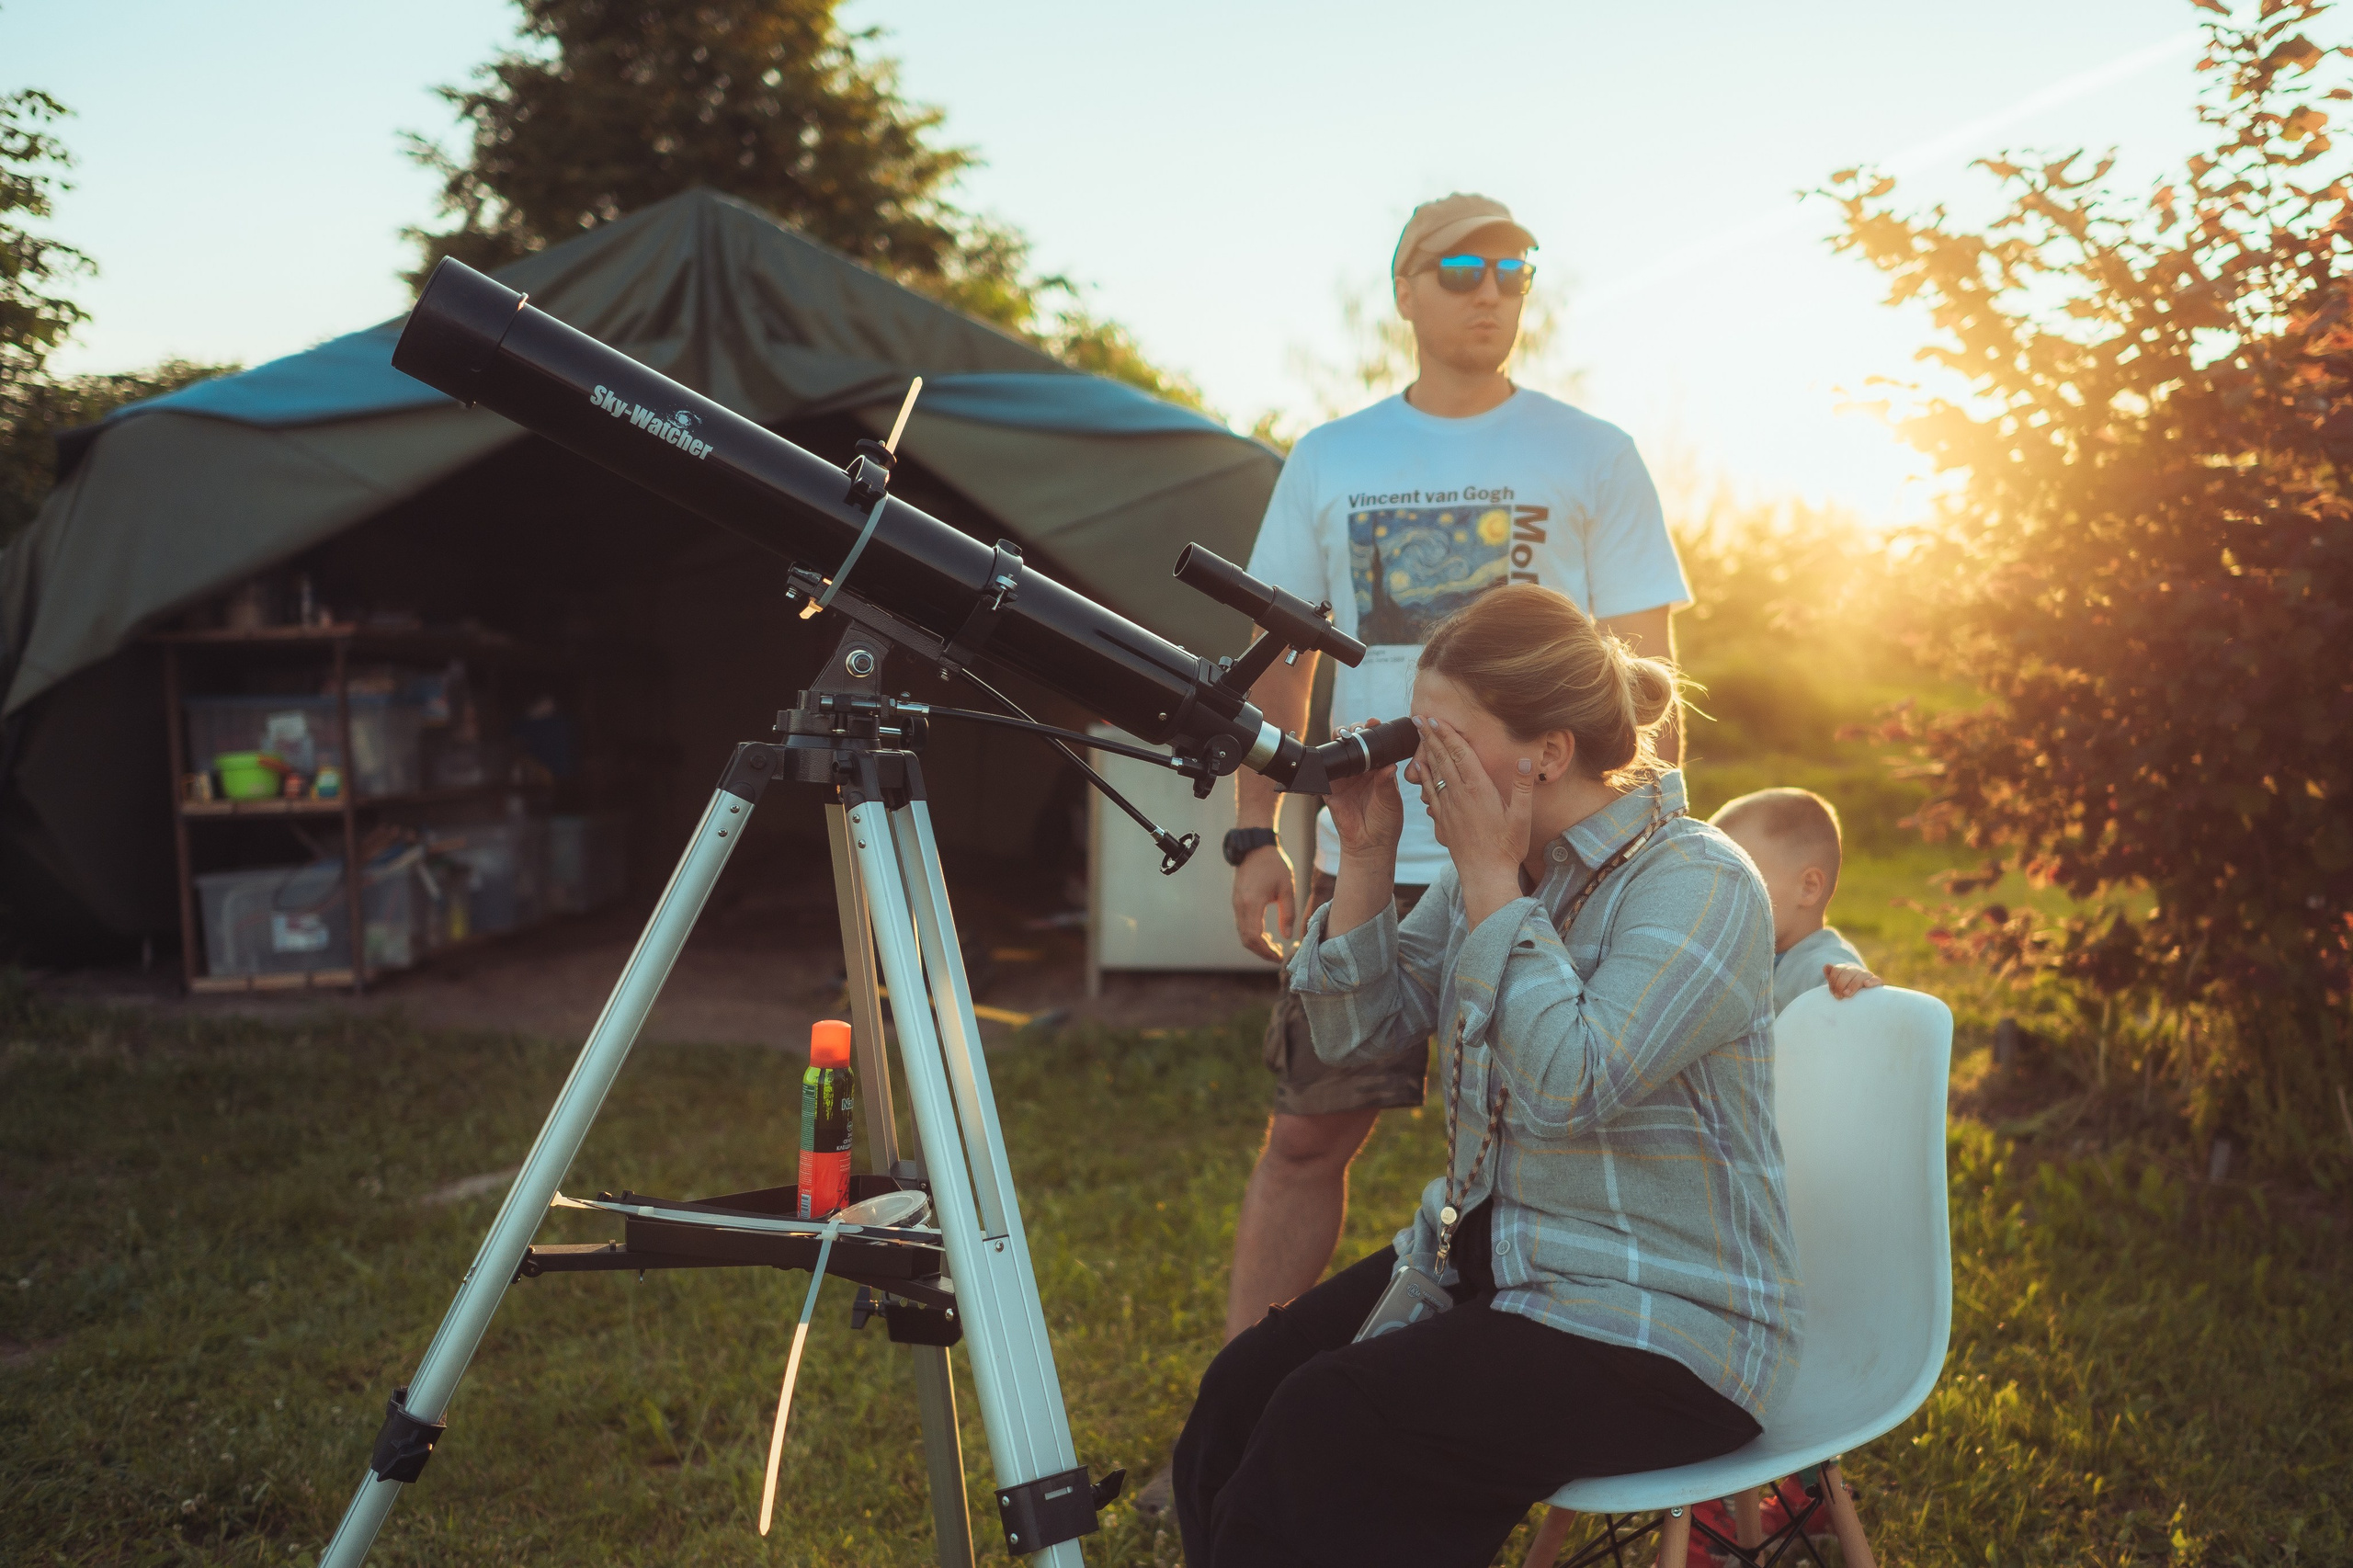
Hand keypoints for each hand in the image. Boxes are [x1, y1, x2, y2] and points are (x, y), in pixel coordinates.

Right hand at [1231, 842, 1296, 963]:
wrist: (1255, 847)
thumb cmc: (1274, 865)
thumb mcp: (1287, 888)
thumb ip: (1288, 913)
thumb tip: (1287, 936)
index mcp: (1252, 903)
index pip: (1255, 937)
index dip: (1266, 951)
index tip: (1279, 956)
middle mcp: (1240, 906)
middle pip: (1246, 939)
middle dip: (1261, 952)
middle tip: (1277, 956)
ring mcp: (1236, 904)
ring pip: (1242, 934)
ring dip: (1257, 944)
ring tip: (1274, 947)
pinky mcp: (1237, 902)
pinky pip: (1242, 925)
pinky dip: (1252, 935)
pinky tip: (1266, 936)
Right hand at [1325, 720, 1404, 858]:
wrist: (1370, 845)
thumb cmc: (1386, 822)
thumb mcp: (1391, 800)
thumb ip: (1387, 783)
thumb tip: (1389, 766)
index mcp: (1378, 769)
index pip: (1375, 744)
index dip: (1373, 731)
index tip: (1374, 722)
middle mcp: (1361, 771)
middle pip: (1354, 743)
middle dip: (1353, 730)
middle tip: (1356, 728)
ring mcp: (1344, 779)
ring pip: (1338, 753)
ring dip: (1337, 741)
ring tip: (1341, 735)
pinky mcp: (1330, 790)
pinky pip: (1323, 774)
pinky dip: (1321, 764)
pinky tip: (1325, 756)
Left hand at [1412, 716, 1532, 925]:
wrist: (1485, 875)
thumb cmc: (1507, 847)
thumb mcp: (1522, 816)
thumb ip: (1524, 786)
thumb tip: (1526, 758)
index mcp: (1479, 789)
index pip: (1461, 754)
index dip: (1448, 734)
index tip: (1436, 718)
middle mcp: (1460, 794)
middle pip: (1443, 758)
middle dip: (1431, 736)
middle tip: (1419, 717)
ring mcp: (1448, 807)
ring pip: (1434, 772)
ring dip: (1425, 751)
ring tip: (1417, 734)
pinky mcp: (1442, 819)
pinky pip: (1430, 792)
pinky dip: (1423, 776)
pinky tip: (1418, 768)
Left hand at [1825, 963, 1882, 999]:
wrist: (1863, 993)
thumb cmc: (1846, 988)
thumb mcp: (1837, 982)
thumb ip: (1831, 975)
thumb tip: (1826, 966)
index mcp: (1845, 969)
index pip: (1837, 970)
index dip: (1833, 981)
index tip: (1832, 992)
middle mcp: (1855, 970)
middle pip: (1847, 973)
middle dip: (1840, 984)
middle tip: (1838, 996)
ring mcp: (1866, 975)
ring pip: (1860, 976)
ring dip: (1852, 985)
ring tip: (1846, 994)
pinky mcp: (1876, 981)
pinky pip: (1876, 979)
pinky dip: (1871, 981)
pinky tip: (1866, 984)